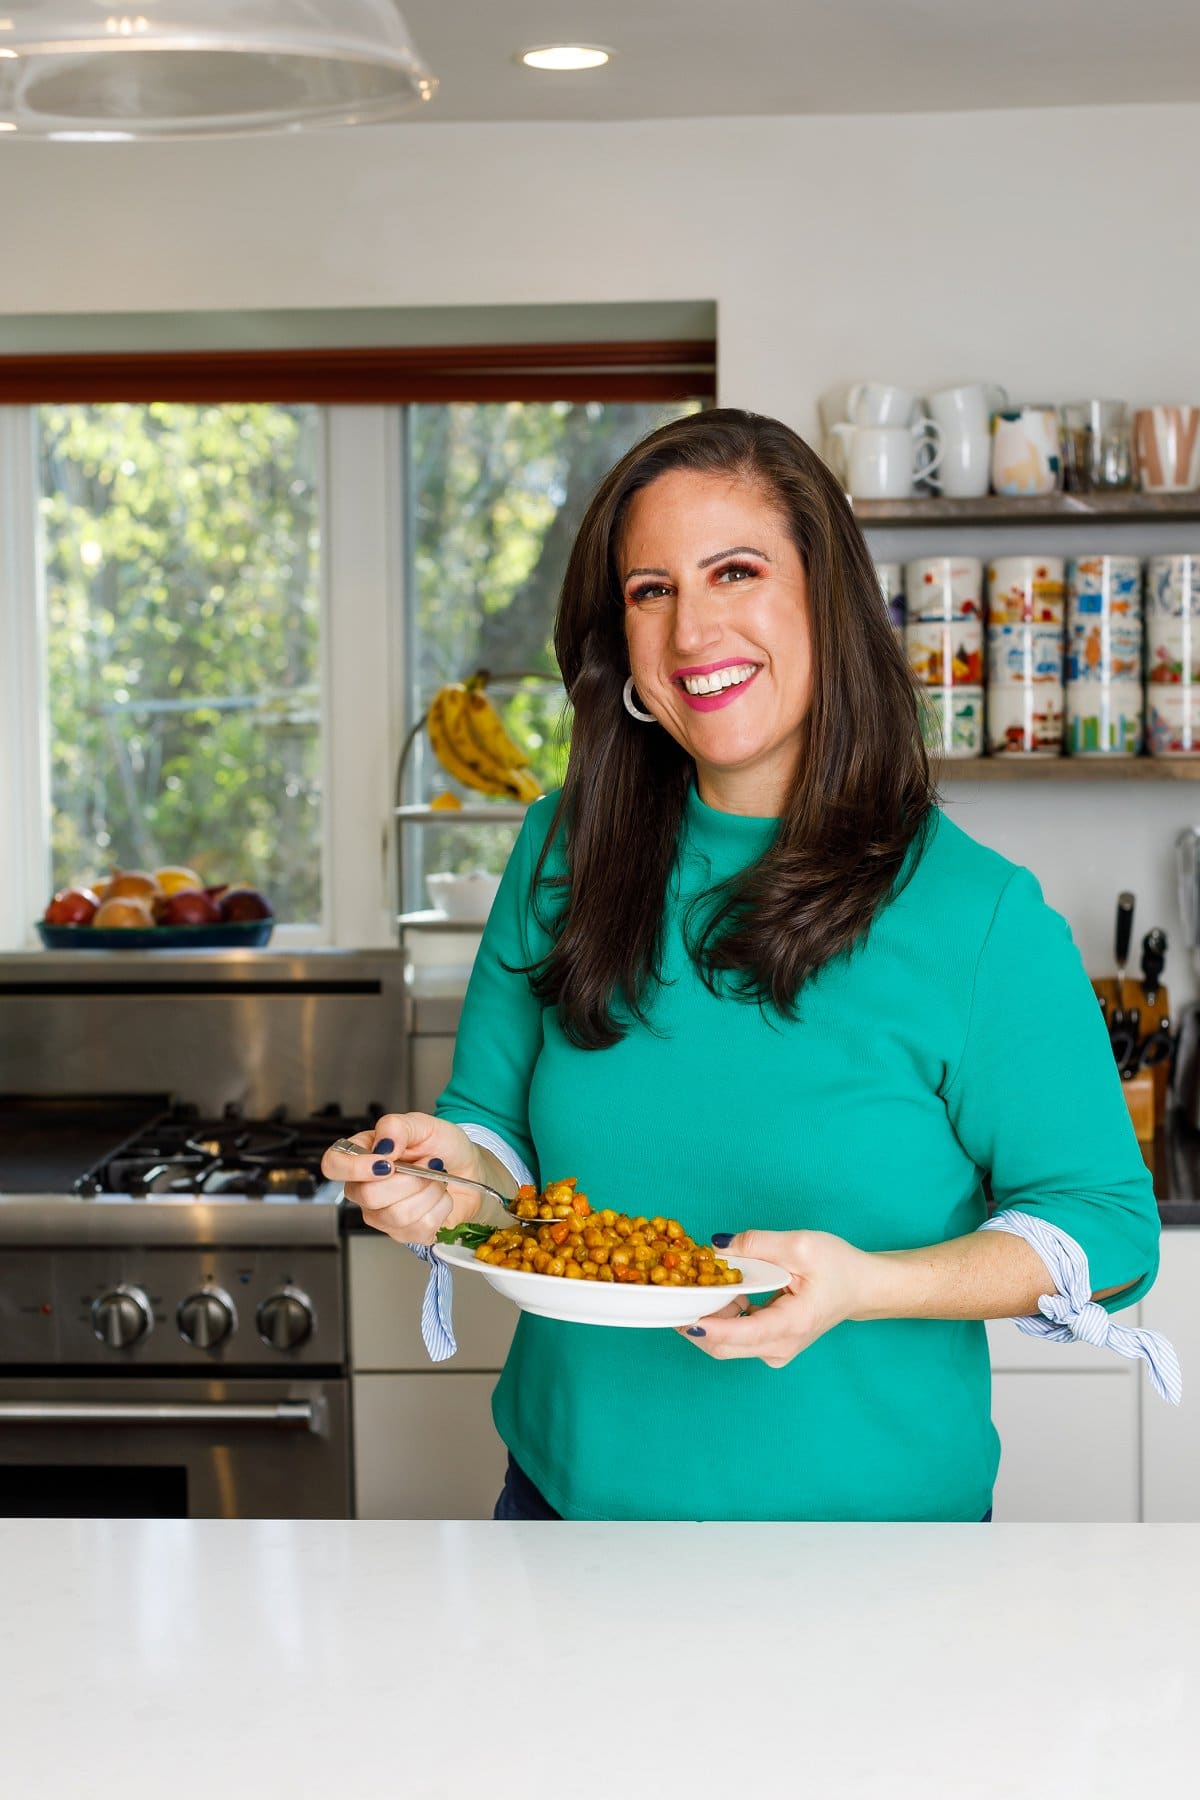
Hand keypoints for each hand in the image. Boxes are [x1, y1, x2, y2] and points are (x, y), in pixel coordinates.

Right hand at [321, 1112, 484, 1246]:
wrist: (469, 1168)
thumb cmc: (442, 1146)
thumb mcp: (423, 1125)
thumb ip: (397, 1127)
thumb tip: (383, 1146)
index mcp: (362, 1156)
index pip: (332, 1165)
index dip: (354, 1168)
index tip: (386, 1163)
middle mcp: (365, 1188)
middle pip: (369, 1195)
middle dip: (410, 1179)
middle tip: (428, 1163)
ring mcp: (382, 1216)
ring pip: (397, 1215)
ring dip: (429, 1192)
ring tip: (436, 1179)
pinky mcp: (404, 1234)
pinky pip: (419, 1228)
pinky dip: (440, 1208)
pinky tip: (439, 1197)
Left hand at [676, 1228, 879, 1367]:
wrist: (862, 1287)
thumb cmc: (838, 1267)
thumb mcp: (800, 1245)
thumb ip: (757, 1244)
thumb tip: (716, 1247)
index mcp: (792, 1325)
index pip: (741, 1335)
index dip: (707, 1326)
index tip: (681, 1312)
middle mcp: (780, 1347)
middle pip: (723, 1346)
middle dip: (696, 1319)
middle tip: (680, 1289)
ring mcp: (773, 1351)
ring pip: (725, 1344)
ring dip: (708, 1316)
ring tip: (705, 1284)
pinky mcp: (768, 1346)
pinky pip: (734, 1338)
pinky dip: (720, 1318)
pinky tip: (724, 1293)